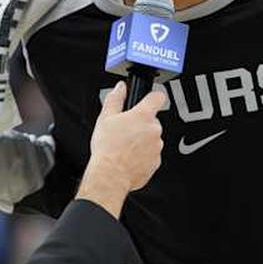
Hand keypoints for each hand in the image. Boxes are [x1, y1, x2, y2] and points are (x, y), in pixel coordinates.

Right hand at [76, 81, 164, 217]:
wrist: (110, 175)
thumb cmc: (107, 149)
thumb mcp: (105, 118)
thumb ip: (115, 98)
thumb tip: (120, 88)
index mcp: (143, 115)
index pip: (157, 97)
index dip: (152, 97)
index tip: (149, 100)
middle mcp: (154, 130)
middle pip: (152, 120)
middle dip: (141, 124)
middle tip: (126, 131)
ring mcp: (157, 146)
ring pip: (152, 138)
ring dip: (143, 140)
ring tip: (125, 146)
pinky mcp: (156, 162)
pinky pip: (151, 154)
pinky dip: (143, 155)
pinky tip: (129, 157)